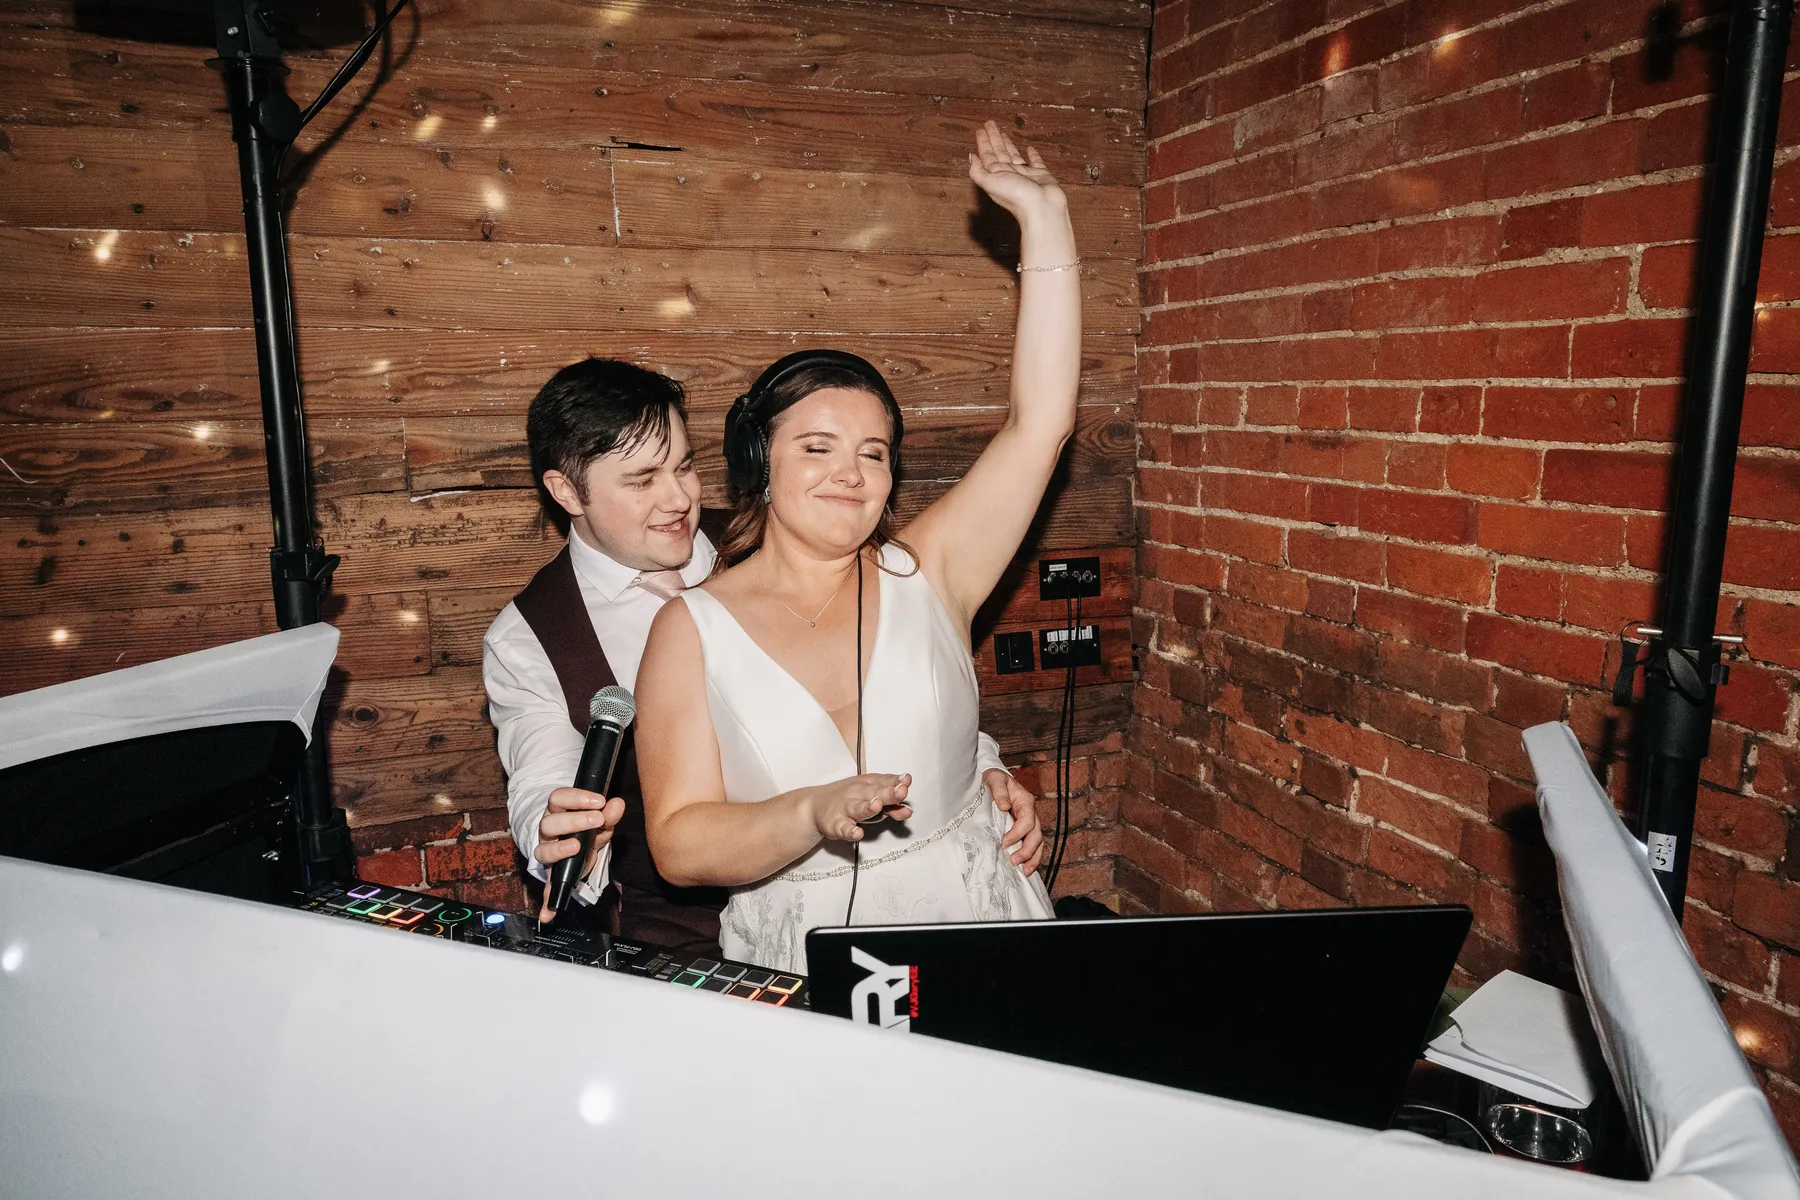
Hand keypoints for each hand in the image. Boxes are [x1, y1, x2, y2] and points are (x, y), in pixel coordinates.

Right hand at [534, 787, 624, 922]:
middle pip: (549, 823)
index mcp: (557, 813)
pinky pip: (547, 889)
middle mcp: (547, 832)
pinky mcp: (553, 876)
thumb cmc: (585, 830)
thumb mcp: (599, 821)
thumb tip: (617, 803)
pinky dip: (548, 902)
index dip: (576, 797)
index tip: (599, 801)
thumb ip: (609, 814)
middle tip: (597, 819)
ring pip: (543, 851)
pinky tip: (550, 914)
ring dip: (559, 850)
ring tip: (577, 848)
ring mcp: (547, 853)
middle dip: (573, 820)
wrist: (574, 848)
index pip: (558, 798)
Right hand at [807, 773, 912, 841]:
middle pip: (875, 793)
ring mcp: (845, 809)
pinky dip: (850, 832)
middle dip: (889, 793)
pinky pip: (843, 829)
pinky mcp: (835, 825)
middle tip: (902, 791)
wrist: (813, 806)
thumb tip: (909, 810)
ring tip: (877, 805)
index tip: (907, 780)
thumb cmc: (848, 800)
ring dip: (868, 807)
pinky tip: (858, 833)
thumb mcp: (871, 798)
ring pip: (858, 808)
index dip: (897, 782)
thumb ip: (892, 805)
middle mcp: (857, 794)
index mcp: (867, 785)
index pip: (884, 782)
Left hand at [968, 119, 1065, 220]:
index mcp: (996, 175)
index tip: (980, 130)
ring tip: (1003, 132)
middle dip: (994, 138)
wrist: (1042, 208)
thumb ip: (978, 171)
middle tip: (990, 123)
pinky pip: (1035, 162)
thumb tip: (971, 157)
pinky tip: (1029, 148)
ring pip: (1014, 155)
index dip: (983, 143)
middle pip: (999, 152)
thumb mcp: (990, 182)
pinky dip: (1032, 155)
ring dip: (1008, 144)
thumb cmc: (1016, 196)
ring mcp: (1025, 175)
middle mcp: (1008, 174)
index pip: (987, 155)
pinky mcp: (1041, 175)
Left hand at [985, 768, 1044, 874]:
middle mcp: (1031, 814)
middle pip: (1036, 835)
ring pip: (1037, 843)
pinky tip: (1024, 869)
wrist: (994, 780)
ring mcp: (1029, 823)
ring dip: (1033, 858)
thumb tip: (1004, 806)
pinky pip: (1032, 845)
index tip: (1004, 843)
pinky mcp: (1024, 831)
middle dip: (1028, 850)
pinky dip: (1030, 858)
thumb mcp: (995, 780)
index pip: (1027, 821)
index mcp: (1026, 802)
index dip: (1017, 833)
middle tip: (1014, 861)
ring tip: (1025, 872)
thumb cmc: (994, 779)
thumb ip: (999, 791)